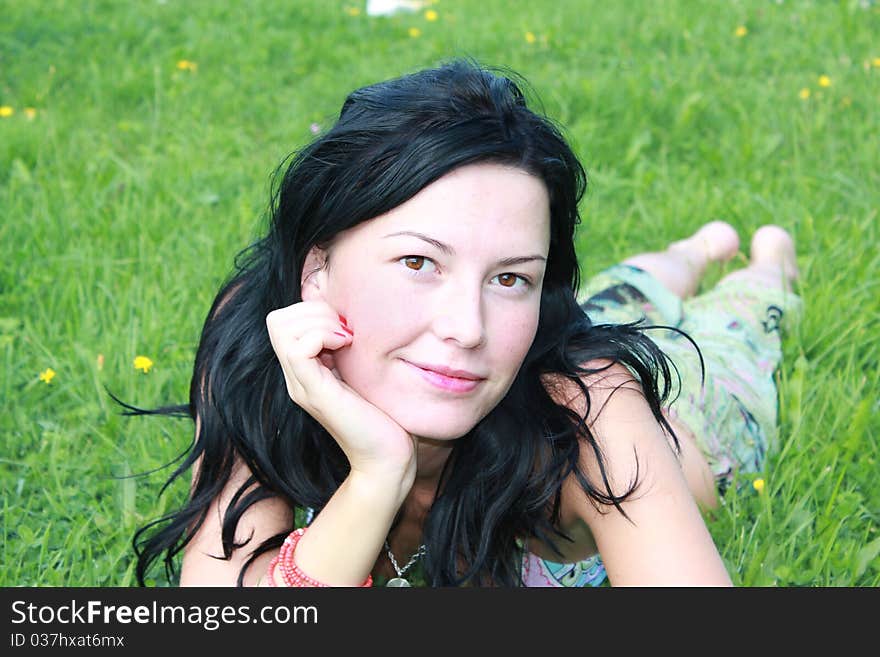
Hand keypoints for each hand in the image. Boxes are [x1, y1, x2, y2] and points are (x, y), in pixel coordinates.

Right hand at [266, 301, 416, 486]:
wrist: (386, 458)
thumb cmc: (382, 415)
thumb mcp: (359, 372)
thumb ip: (346, 350)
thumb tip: (348, 318)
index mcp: (304, 371)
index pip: (281, 320)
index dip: (312, 311)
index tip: (344, 328)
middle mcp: (296, 378)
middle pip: (276, 320)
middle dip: (314, 311)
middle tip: (345, 332)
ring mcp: (302, 386)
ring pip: (282, 328)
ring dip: (319, 322)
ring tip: (346, 340)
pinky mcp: (315, 393)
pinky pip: (299, 349)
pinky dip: (323, 335)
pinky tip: (346, 347)